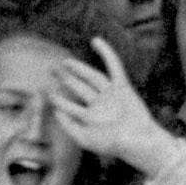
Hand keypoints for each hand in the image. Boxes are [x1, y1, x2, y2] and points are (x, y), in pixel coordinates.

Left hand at [40, 36, 170, 166]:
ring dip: (79, 68)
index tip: (48, 94)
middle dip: (66, 79)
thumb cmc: (112, 144)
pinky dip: (106, 53)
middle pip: (80, 88)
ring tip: (65, 62)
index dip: (59, 101)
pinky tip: (95, 40)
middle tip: (51, 70)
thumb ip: (68, 126)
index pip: (71, 107)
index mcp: (91, 117)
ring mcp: (111, 95)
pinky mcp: (122, 87)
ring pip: (92, 77)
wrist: (138, 142)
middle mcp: (100, 104)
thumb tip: (56, 111)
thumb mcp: (85, 139)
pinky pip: (114, 67)